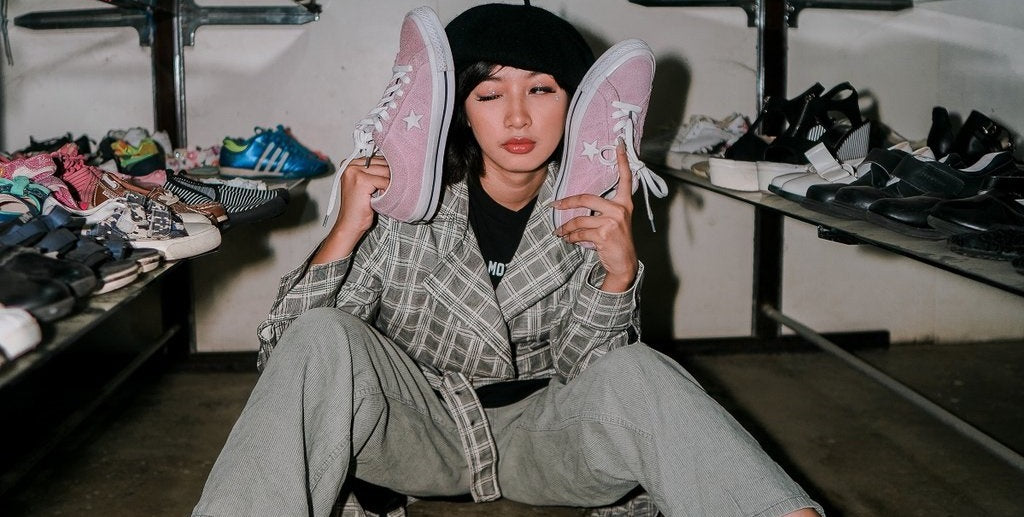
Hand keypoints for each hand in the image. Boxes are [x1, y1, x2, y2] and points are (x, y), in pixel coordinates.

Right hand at [336, 154, 390, 233]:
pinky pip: (385, 181)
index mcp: (350, 164)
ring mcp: (354, 172)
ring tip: (381, 194)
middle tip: (384, 190)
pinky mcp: (361, 181)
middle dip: (389, 176)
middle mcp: (350, 165)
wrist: (350, 224)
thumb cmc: (358, 207)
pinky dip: (387, 191)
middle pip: (382, 163)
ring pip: (385, 171)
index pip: (377, 157)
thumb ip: (374, 172)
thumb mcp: (365, 185)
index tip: (387, 179)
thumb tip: (394, 164)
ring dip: (388, 184)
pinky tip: (380, 198)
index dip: (386, 168)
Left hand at [552, 139, 638, 291]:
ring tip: (560, 232)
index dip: (622, 160)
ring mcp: (613, 221)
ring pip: (579, 220)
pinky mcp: (604, 234)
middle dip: (566, 203)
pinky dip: (571, 237)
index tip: (619, 144)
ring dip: (566, 228)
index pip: (625, 178)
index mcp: (624, 203)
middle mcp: (620, 209)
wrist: (624, 263)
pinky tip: (569, 240)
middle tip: (554, 206)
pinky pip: (580, 232)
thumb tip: (578, 202)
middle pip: (586, 199)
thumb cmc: (616, 240)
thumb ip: (603, 209)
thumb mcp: (615, 221)